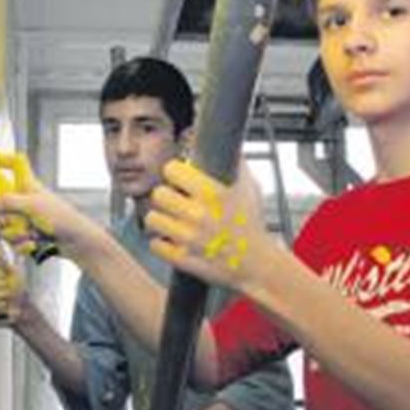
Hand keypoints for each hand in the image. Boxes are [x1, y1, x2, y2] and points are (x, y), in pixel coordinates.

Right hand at [0, 176, 104, 261]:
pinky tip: (34, 243)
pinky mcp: (27, 235)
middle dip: (6, 217)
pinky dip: (23, 245)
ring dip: (16, 234)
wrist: (78, 242)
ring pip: (5, 226)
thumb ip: (7, 203)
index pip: (12, 164)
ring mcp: (25, 218)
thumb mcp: (32, 206)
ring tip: (32, 234)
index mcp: (27, 185)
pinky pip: (13, 241)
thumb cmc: (64, 219)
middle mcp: (24, 200)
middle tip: (17, 220)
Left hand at [144, 159, 269, 290]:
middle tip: (173, 202)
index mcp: (213, 193)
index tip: (178, 179)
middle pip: (158, 194)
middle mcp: (198, 214)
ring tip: (172, 221)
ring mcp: (189, 238)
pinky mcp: (182, 259)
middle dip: (165, 197)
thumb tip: (227, 144)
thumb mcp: (250, 189)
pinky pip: (155, 244)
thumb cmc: (252, 226)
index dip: (174, 173)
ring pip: (152, 219)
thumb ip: (235, 165)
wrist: (257, 265)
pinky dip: (162, 243)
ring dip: (160, 220)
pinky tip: (173, 240)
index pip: (172, 170)